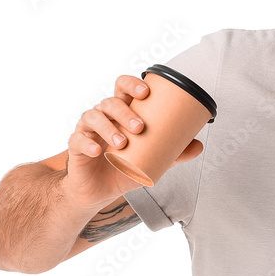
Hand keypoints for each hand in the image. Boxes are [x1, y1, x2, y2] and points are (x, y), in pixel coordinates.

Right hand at [65, 74, 202, 207]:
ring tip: (123, 142)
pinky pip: (77, 140)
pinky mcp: (76, 146)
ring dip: (109, 127)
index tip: (145, 92)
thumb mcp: (153, 161)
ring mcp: (87, 130)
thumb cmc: (124, 168)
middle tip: (140, 127)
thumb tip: (198, 146)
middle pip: (110, 101)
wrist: (100, 191)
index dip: (132, 84)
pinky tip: (98, 150)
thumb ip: (174, 153)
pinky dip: (88, 143)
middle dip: (125, 111)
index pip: (123, 88)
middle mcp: (103, 116)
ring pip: (93, 116)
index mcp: (121, 113)